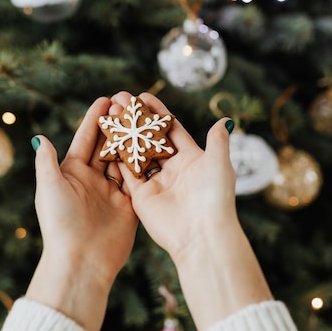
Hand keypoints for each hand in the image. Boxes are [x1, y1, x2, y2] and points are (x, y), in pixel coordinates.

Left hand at [26, 96, 137, 330]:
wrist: (81, 260)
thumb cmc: (60, 223)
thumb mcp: (49, 187)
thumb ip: (47, 161)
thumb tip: (40, 138)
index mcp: (72, 173)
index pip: (85, 140)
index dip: (94, 119)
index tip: (106, 99)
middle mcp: (93, 180)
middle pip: (107, 146)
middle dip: (117, 125)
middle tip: (130, 103)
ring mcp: (112, 192)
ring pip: (125, 160)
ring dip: (133, 140)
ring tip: (145, 119)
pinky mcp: (129, 206)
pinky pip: (138, 180)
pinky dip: (145, 164)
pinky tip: (155, 146)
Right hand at [110, 91, 271, 330]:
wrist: (201, 234)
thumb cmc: (214, 197)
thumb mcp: (219, 163)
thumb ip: (218, 140)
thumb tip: (225, 119)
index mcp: (191, 159)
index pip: (171, 130)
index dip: (157, 113)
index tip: (143, 96)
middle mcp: (172, 170)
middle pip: (150, 138)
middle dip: (136, 119)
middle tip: (121, 100)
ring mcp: (155, 183)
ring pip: (136, 152)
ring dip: (124, 133)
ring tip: (110, 113)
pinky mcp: (141, 197)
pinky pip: (127, 172)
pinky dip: (117, 156)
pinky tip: (106, 138)